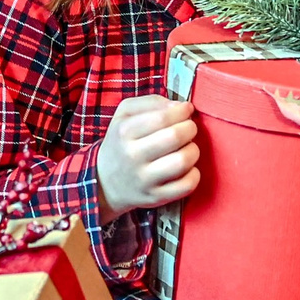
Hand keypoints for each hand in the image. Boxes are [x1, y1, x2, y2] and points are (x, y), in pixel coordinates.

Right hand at [95, 95, 198, 218]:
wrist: (105, 181)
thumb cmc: (121, 142)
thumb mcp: (124, 114)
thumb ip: (151, 102)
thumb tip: (180, 106)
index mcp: (124, 132)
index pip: (162, 117)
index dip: (182, 111)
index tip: (186, 109)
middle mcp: (133, 156)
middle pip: (175, 137)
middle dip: (190, 128)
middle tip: (188, 128)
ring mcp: (144, 179)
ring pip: (183, 161)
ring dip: (193, 150)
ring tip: (187, 147)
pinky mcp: (156, 197)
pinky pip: (187, 185)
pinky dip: (194, 174)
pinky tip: (187, 168)